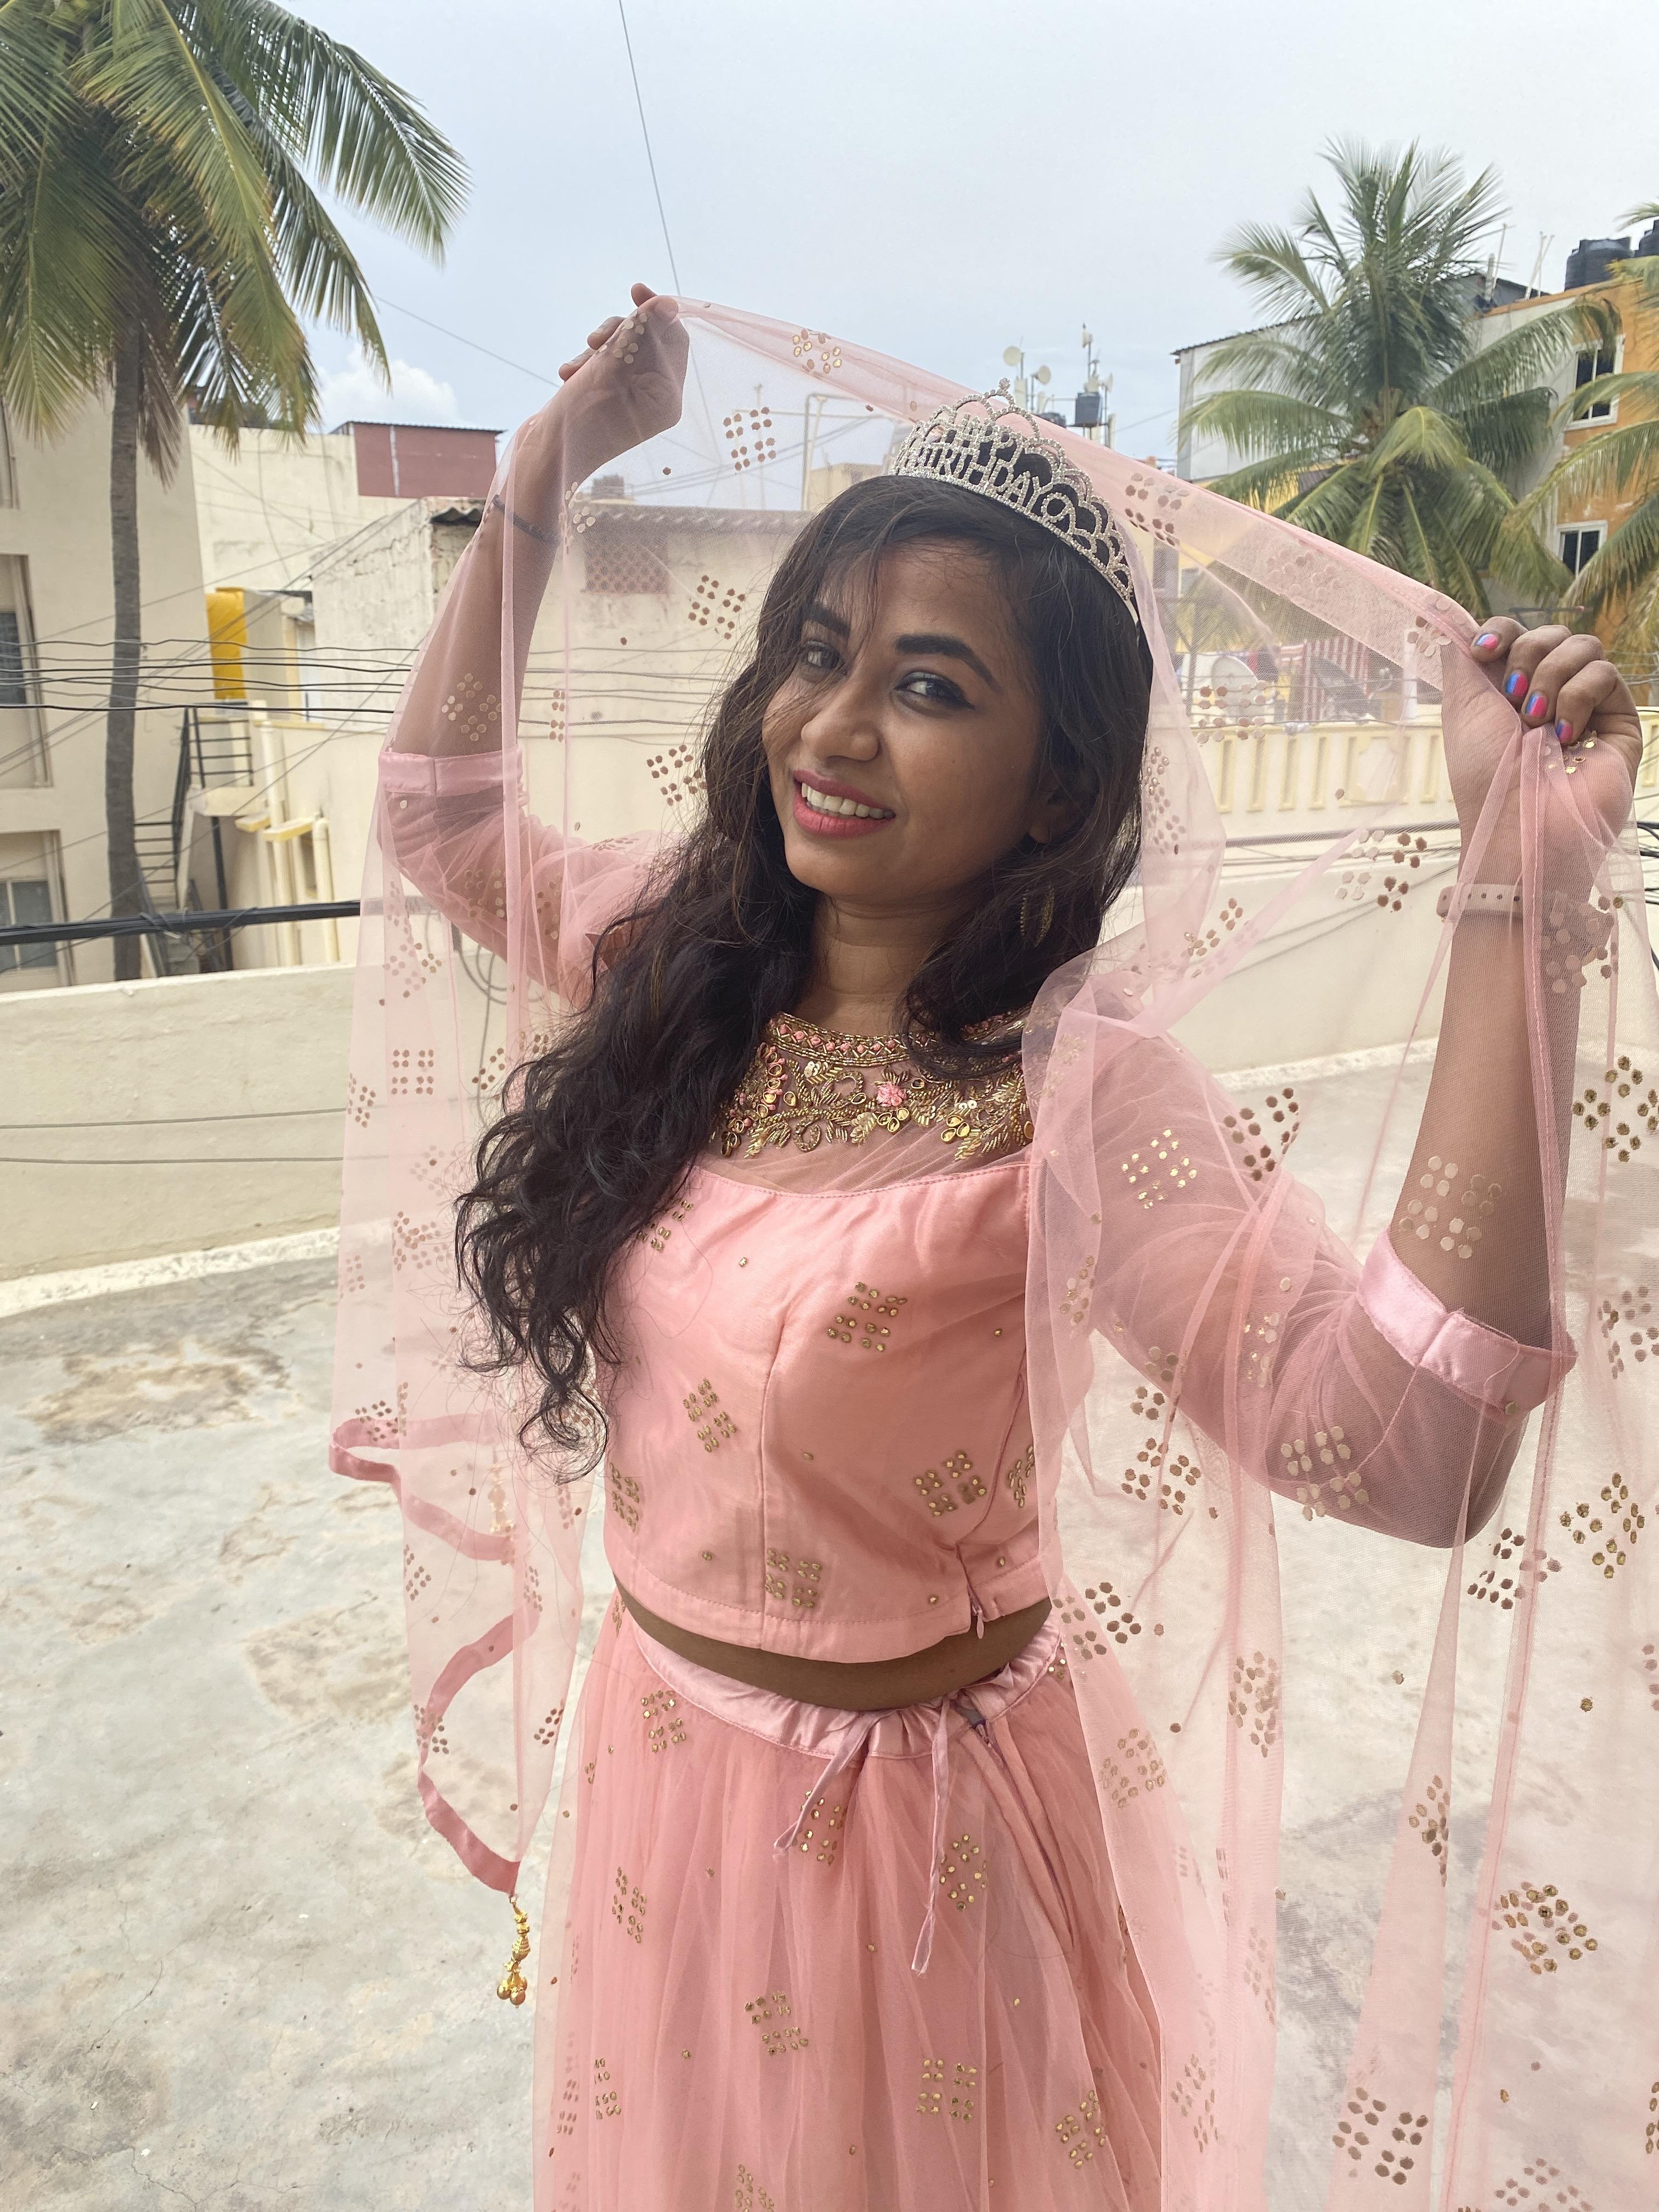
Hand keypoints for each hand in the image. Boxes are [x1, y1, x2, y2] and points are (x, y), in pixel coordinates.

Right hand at [549, 280, 687, 467]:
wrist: (544, 458)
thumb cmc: (577, 419)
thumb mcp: (608, 368)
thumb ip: (638, 335)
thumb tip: (668, 304)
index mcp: (667, 398)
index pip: (675, 339)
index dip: (656, 311)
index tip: (635, 290)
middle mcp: (656, 398)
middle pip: (649, 341)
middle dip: (619, 333)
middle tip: (593, 341)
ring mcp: (633, 399)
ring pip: (623, 348)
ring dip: (597, 348)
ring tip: (574, 368)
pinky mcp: (611, 397)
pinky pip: (606, 364)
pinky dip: (587, 363)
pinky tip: (567, 375)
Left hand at [1460, 620, 1640, 858]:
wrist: (1518, 825)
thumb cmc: (1486, 776)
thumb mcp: (1462, 710)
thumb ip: (1462, 662)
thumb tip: (1459, 626)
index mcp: (1510, 692)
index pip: (1518, 634)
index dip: (1503, 631)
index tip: (1482, 651)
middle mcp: (1549, 695)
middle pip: (1552, 633)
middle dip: (1528, 657)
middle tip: (1514, 700)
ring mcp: (1586, 707)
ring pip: (1583, 646)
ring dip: (1552, 678)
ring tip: (1537, 723)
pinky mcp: (1618, 721)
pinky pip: (1605, 675)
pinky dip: (1578, 698)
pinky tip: (1565, 736)